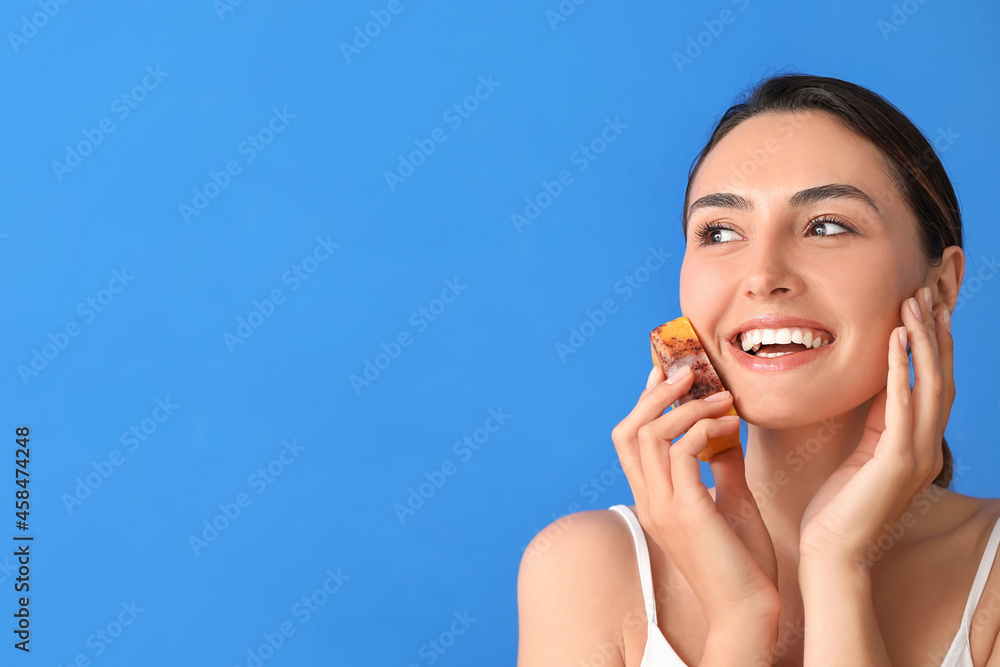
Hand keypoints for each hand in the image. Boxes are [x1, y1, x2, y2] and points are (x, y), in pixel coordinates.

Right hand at [612, 365, 779, 626]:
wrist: (749, 610)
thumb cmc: (743, 562)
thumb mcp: (730, 501)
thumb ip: (721, 465)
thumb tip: (724, 430)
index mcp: (653, 499)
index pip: (630, 440)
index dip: (644, 401)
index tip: (666, 372)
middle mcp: (649, 500)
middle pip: (628, 430)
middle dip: (656, 394)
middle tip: (689, 371)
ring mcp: (662, 506)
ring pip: (650, 434)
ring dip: (687, 406)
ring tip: (720, 396)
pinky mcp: (685, 511)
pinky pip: (681, 451)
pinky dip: (706, 428)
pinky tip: (732, 426)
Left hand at [799, 286, 953, 565]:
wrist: (832, 553)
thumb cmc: (836, 507)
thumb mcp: (859, 453)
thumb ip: (874, 422)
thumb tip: (878, 386)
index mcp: (916, 444)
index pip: (932, 382)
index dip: (933, 343)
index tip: (927, 304)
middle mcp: (925, 447)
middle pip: (941, 376)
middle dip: (936, 330)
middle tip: (930, 289)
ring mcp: (916, 455)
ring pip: (930, 384)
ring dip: (923, 339)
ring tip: (915, 302)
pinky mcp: (897, 462)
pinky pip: (903, 406)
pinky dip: (902, 369)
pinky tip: (897, 339)